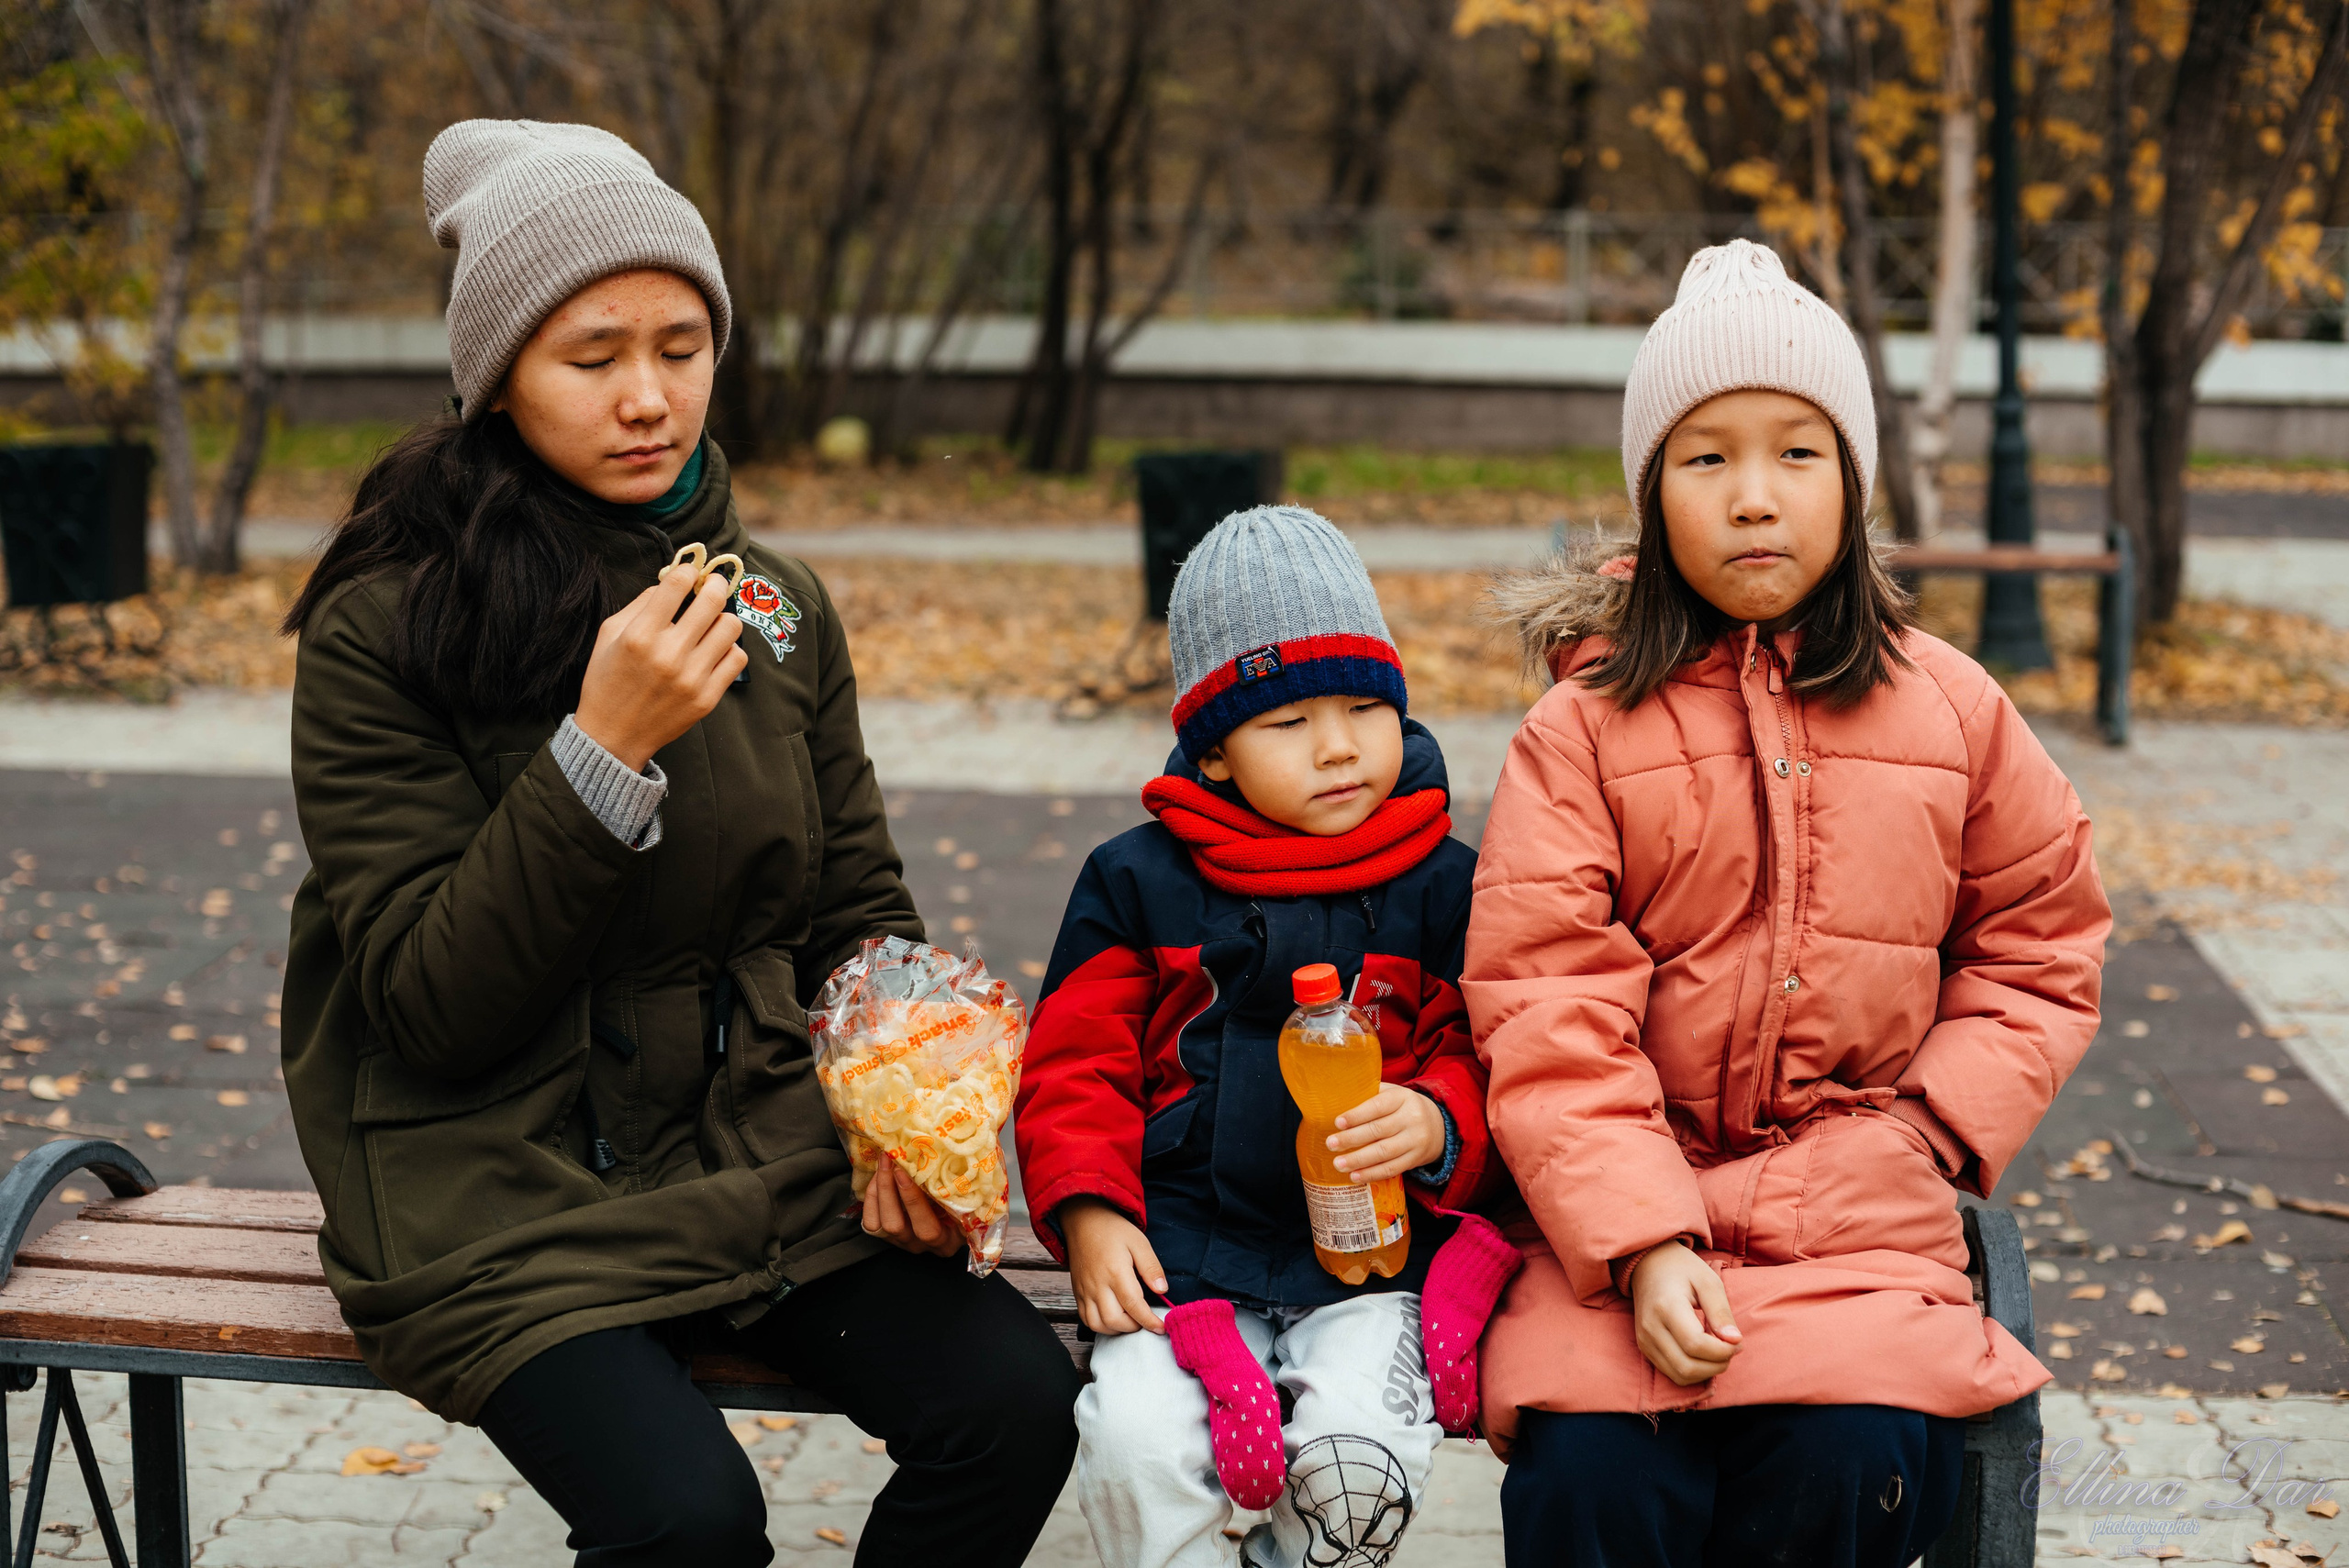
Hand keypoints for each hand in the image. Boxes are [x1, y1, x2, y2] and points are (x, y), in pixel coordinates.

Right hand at [574, 565, 747, 770]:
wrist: (614, 736)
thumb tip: (671, 581)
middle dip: (716, 585)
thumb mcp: (609, 635)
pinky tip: (713, 650)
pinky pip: (737, 658)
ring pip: (731, 627)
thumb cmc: (607, 680)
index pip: (677, 584)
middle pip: (713, 600)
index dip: (688, 571)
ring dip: (723, 618)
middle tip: (713, 586)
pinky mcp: (707, 697)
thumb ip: (640, 604)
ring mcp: (692, 677)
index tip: (690, 573)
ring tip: (711, 623)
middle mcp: (669, 654)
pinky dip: (728, 649)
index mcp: (640, 635)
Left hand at [860, 1156, 963, 1257]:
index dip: (913, 1202)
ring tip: (884, 1163)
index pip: (928, 1230)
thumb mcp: (974, 1201)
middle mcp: (923, 1245)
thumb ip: (966, 1191)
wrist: (960, 1210)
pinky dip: (871, 1196)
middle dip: (889, 1190)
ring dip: (879, 1190)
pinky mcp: (888, 1235)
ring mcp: (903, 1241)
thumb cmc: (969, 1202)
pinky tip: (878, 1176)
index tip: (906, 1173)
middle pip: (897, 1226)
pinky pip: (871, 1221)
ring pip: (881, 1223)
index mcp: (947, 1241)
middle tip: (892, 1160)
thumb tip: (963, 1158)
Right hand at [1060, 1196, 1166, 1334]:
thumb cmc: (1113, 1230)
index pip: (1134, 1305)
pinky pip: (1086, 1318)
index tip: (1161, 1327)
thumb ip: (1151, 1268)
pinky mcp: (1077, 1292)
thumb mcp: (1139, 1242)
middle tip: (1145, 1320)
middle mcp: (1097, 1285)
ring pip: (1098, 1325)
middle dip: (1134, 1327)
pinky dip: (1100, 1325)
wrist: (1083, 1220)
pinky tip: (1113, 1317)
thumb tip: (1162, 1290)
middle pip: (1114, 1320)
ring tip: (1130, 1320)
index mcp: (1116, 1272)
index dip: (1149, 1321)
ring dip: (1116, 1329)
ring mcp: (1085, 1290)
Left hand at [1327, 1085, 1446, 1183]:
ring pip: (1384, 1152)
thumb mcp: (1393, 1093)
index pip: (1377, 1106)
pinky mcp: (1416, 1159)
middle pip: (1378, 1130)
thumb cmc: (1404, 1107)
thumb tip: (1337, 1100)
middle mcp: (1412, 1118)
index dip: (1357, 1115)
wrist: (1439, 1126)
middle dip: (1352, 1139)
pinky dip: (1372, 1173)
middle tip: (1331, 1144)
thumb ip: (1370, 1095)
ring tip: (1338, 1164)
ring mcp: (1416, 1140)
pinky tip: (1355, 1176)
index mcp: (1402, 1097)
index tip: (1338, 1123)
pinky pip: (1392, 1168)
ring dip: (1359, 1160)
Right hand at [1628, 1241, 1742, 1385]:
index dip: (1722, 1351)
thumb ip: (1721, 1312)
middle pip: (1687, 1367)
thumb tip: (1735, 1341)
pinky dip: (1694, 1371)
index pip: (1696, 1344)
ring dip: (1706, 1372)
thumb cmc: (1683, 1270)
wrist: (1648, 1265)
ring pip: (1680, 1376)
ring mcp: (1645, 1340)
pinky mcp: (1645, 1348)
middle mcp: (1651, 1327)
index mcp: (1666, 1306)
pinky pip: (1672, 1373)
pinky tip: (1704, 1354)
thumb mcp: (1708, 1281)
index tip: (1738, 1342)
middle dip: (1717, 1365)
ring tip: (1719, 1352)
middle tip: (1732, 1349)